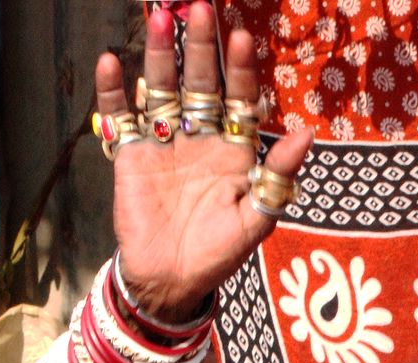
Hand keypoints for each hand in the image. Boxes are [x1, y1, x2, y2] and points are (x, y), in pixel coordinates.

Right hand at [94, 1, 311, 321]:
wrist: (172, 281)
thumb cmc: (219, 254)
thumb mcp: (256, 219)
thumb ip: (278, 178)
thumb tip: (306, 135)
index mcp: (234, 151)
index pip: (239, 101)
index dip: (240, 71)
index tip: (242, 39)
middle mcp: (200, 139)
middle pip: (201, 83)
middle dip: (202, 48)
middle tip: (201, 8)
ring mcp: (164, 143)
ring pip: (162, 89)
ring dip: (159, 55)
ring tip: (159, 19)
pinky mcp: (131, 155)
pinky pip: (120, 116)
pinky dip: (113, 92)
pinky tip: (111, 64)